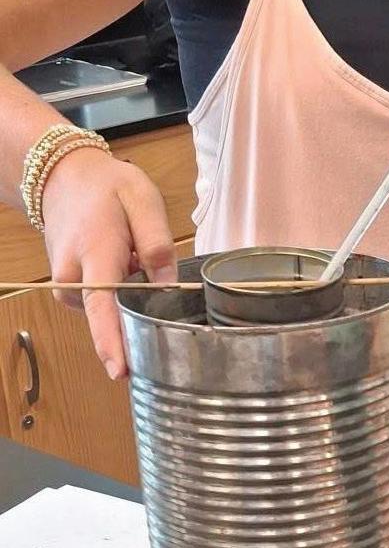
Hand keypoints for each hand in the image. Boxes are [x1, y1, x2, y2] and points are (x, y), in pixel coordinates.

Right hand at [41, 148, 176, 379]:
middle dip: (137, 314)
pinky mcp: (69, 290)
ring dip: (128, 295)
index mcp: (95, 253)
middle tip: (148, 272)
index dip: (112, 341)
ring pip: (108, 309)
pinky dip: (117, 291)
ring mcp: (67, 285)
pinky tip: (120, 264)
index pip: (101, 306)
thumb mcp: (142, 200)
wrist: (62, 179)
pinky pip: (101, 303)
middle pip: (108, 316)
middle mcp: (73, 276)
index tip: (120, 369)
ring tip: (130, 255)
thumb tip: (167, 282)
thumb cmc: (106, 188)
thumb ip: (157, 242)